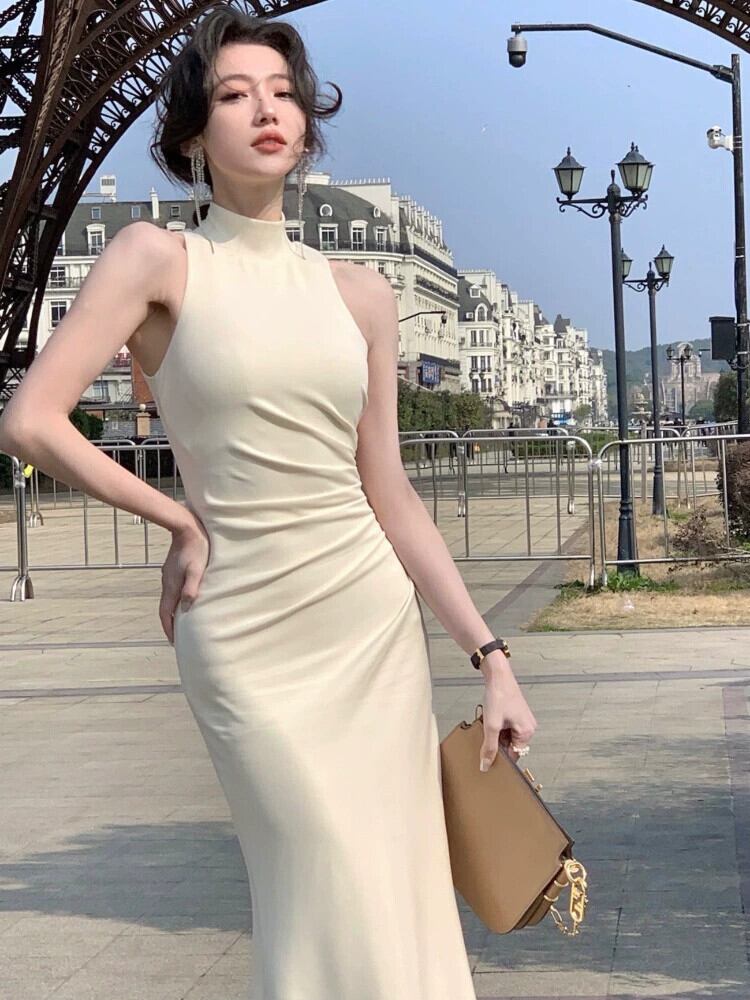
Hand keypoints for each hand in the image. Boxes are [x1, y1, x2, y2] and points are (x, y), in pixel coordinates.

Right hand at [159, 511, 209, 644]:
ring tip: (183, 621)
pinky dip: (176, 600)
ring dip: (174, 612)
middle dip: (170, 624)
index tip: (174, 642)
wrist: (185, 526)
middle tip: (178, 636)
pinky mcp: (172, 569)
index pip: (166, 614)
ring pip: (169, 599)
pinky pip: (172, 590)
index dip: (169, 629)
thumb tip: (187, 605)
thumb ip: (192, 586)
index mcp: (171, 585)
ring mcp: (168, 576)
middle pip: (166, 609)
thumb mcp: (197, 568)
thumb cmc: (196, 547)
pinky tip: (185, 599)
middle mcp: (167, 583)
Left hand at [478, 658, 536, 771]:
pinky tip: (489, 719)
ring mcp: (522, 720)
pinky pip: (506, 727)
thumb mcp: (491, 726)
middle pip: (510, 746)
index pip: (514, 755)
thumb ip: (489, 747)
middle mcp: (528, 727)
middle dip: (496, 743)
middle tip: (486, 735)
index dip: (500, 758)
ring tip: (488, 723)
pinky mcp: (515, 714)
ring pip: (506, 736)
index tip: (488, 757)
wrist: (497, 674)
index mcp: (526, 732)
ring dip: (495, 734)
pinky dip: (496, 726)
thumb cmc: (499, 695)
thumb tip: (485, 765)